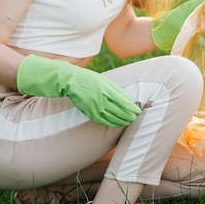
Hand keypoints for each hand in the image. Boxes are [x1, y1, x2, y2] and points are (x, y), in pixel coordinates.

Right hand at [16, 55, 140, 126]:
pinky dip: (110, 122)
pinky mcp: (88, 109)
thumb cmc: (84, 79)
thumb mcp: (99, 80)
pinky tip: (115, 124)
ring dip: (121, 120)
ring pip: (112, 115)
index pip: (123, 99)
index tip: (137, 110)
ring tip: (128, 122)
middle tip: (135, 119)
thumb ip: (111, 88)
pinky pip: (102, 118)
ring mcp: (96, 103)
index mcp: (107, 87)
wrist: (66, 80)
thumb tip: (123, 97)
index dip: (131, 106)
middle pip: (120, 108)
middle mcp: (103, 95)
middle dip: (129, 114)